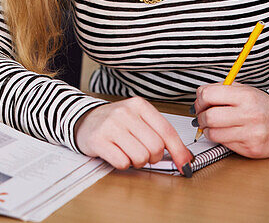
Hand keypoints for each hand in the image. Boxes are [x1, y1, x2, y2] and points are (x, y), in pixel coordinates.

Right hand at [73, 97, 192, 171]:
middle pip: (156, 147)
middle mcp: (125, 112)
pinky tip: (116, 153)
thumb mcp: (138, 120)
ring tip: (128, 152)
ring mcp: (110, 125)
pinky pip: (122, 162)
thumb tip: (184, 156)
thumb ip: (160, 134)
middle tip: (144, 153)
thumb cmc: (115, 122)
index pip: (167, 131)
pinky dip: (123, 164)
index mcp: (139, 105)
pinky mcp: (98, 140)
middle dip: (153, 157)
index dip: (179, 151)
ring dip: (137, 162)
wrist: (84, 120)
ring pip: (140, 157)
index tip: (184, 164)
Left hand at [194, 83, 268, 157]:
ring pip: (213, 133)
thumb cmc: (261, 106)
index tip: (201, 103)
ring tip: (214, 126)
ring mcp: (251, 133)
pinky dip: (221, 139)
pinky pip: (224, 144)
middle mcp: (249, 114)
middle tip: (204, 116)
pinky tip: (228, 134)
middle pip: (209, 117)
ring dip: (208, 130)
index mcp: (245, 96)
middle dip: (201, 117)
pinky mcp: (251, 149)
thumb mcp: (244, 91)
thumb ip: (221, 90)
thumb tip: (198, 98)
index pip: (208, 95)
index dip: (200, 100)